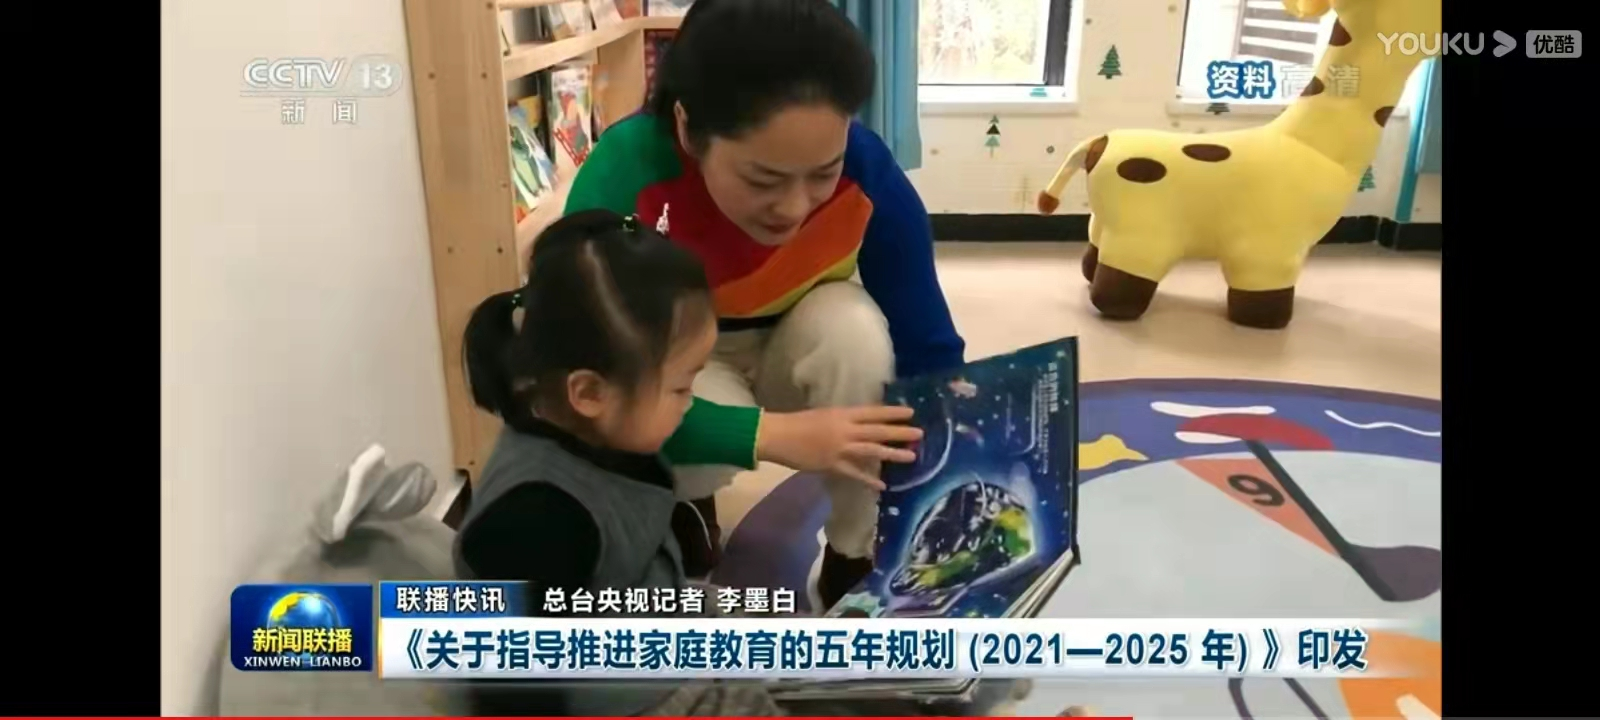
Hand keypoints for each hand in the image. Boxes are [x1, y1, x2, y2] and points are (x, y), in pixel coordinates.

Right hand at [755, 406, 923, 489]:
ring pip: (871, 451)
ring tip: (910, 457)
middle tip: (919, 434)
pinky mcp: (832, 465)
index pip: (873, 412)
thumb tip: (861, 426)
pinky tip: (882, 485)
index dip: (892, 413)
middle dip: (899, 432)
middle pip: (877, 431)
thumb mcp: (824, 415)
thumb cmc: (798, 423)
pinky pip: (854, 473)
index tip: (910, 413)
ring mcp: (839, 448)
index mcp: (842, 414)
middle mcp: (845, 430)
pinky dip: (868, 479)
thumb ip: (843, 421)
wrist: (777, 435)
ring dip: (892, 454)